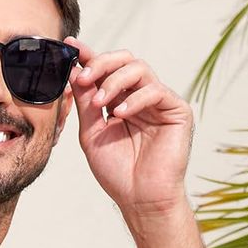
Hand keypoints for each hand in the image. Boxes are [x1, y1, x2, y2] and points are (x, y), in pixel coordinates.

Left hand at [63, 39, 193, 216]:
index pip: (106, 69)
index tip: (70, 46)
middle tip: (84, 77)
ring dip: (114, 81)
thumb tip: (72, 69)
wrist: (140, 200)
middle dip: (101, 63)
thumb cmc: (117, 172)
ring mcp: (160, 101)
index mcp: (121, 100)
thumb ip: (85, 102)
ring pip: (139, 69)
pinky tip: (120, 114)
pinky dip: (135, 99)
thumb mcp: (92, 133)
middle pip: (125, 60)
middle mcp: (141, 96)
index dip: (89, 56)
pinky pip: (156, 91)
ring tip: (100, 103)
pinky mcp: (177, 110)